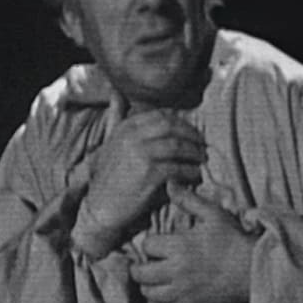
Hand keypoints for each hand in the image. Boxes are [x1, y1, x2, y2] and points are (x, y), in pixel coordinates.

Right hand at [72, 112, 205, 258]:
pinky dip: (190, 171)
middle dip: (191, 134)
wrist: (100, 208)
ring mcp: (141, 154)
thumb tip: (116, 94)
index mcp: (125, 128)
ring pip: (178, 146)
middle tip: (202, 144)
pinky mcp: (149, 174)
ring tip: (202, 159)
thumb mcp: (108, 144)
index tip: (191, 131)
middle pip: (172, 127)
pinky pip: (178, 168)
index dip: (180, 122)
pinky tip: (195, 175)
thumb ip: (116, 119)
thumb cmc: (108, 178)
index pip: (161, 115)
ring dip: (194, 152)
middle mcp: (132, 137)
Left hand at [130, 182, 256, 302]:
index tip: (156, 244)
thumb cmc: (234, 239)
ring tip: (153, 280)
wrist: (255, 269)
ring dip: (146, 286)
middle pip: (141, 273)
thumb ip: (188, 200)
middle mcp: (176, 271)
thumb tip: (169, 184)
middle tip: (146, 264)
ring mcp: (182, 292)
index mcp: (179, 246)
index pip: (147, 245)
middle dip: (140, 267)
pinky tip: (160, 299)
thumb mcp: (213, 214)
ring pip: (149, 293)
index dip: (149, 243)